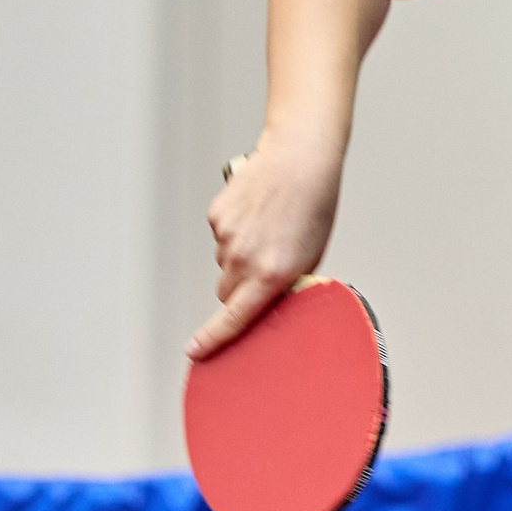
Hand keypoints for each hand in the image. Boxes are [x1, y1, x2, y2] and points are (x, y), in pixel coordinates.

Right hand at [185, 143, 341, 359]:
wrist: (301, 158)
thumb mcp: (312, 255)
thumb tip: (271, 304)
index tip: (196, 352)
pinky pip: (220, 236)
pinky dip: (234, 230)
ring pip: (223, 263)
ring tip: (268, 229)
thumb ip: (288, 284)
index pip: (234, 318)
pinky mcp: (217, 214)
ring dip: (240, 255)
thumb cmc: (315, 206)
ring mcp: (227, 235)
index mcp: (271, 274)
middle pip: (226, 293)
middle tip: (266, 265)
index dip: (213, 339)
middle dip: (241, 288)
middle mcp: (244, 258)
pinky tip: (256, 213)